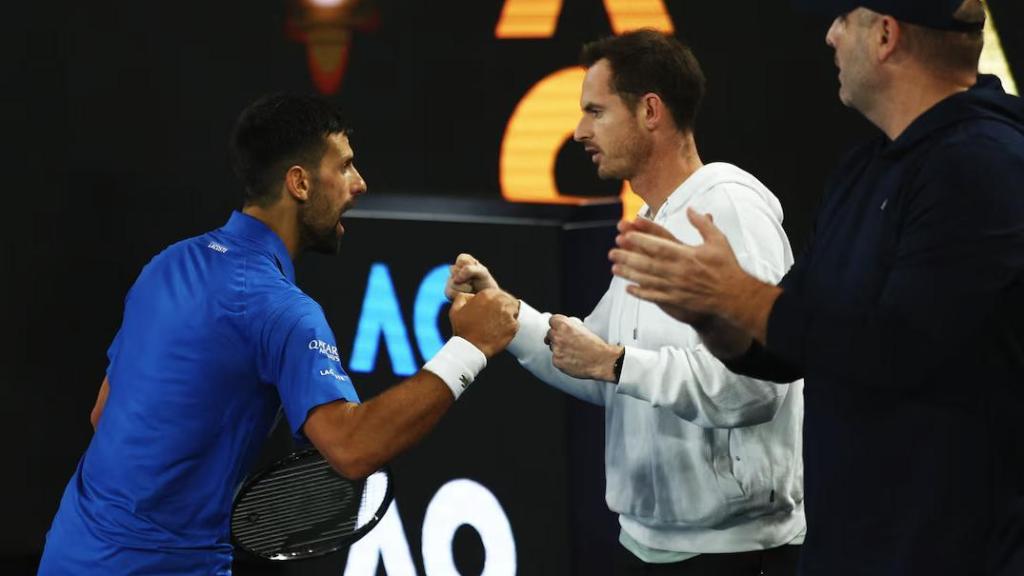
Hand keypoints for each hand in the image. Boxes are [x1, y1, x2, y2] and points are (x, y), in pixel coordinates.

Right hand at [445, 253, 499, 299]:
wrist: (488, 303)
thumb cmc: (487, 286)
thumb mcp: (483, 273)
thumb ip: (469, 270)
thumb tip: (455, 279)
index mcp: (465, 262)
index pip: (461, 259)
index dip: (470, 267)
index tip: (478, 273)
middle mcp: (456, 270)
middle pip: (454, 270)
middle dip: (467, 278)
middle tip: (474, 283)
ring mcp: (451, 281)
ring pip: (452, 282)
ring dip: (464, 288)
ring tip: (471, 290)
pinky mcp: (449, 292)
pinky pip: (449, 292)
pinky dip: (461, 295)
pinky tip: (467, 296)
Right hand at [448, 289, 519, 357]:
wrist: (470, 348)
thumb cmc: (463, 329)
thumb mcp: (456, 309)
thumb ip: (463, 297)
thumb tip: (471, 295)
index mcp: (487, 294)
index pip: (497, 293)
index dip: (495, 300)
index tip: (492, 308)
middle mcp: (499, 301)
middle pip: (507, 300)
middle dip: (503, 307)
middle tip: (497, 317)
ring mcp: (508, 314)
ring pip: (514, 310)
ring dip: (509, 315)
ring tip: (500, 323)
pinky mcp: (513, 326)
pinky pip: (515, 323)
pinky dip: (510, 326)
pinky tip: (501, 331)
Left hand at [546, 315, 622, 380]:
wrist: (602, 360)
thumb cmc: (596, 345)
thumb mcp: (583, 328)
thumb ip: (569, 326)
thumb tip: (561, 328)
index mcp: (564, 325)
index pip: (552, 320)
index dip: (557, 325)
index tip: (559, 328)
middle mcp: (557, 336)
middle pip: (550, 334)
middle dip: (557, 337)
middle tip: (567, 341)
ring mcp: (556, 350)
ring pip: (552, 347)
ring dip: (559, 348)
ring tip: (573, 351)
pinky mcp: (556, 361)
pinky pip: (555, 358)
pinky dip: (562, 359)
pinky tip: (573, 359)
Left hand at [609, 209, 778, 343]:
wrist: (734, 296)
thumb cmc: (727, 266)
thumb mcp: (718, 240)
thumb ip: (703, 224)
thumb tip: (691, 209)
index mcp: (687, 255)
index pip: (658, 246)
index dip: (640, 240)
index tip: (625, 235)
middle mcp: (678, 271)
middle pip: (647, 263)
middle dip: (628, 257)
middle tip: (611, 252)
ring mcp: (676, 287)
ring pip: (647, 280)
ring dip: (629, 274)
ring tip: (614, 269)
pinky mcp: (677, 300)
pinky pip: (654, 297)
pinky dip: (640, 293)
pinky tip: (629, 289)